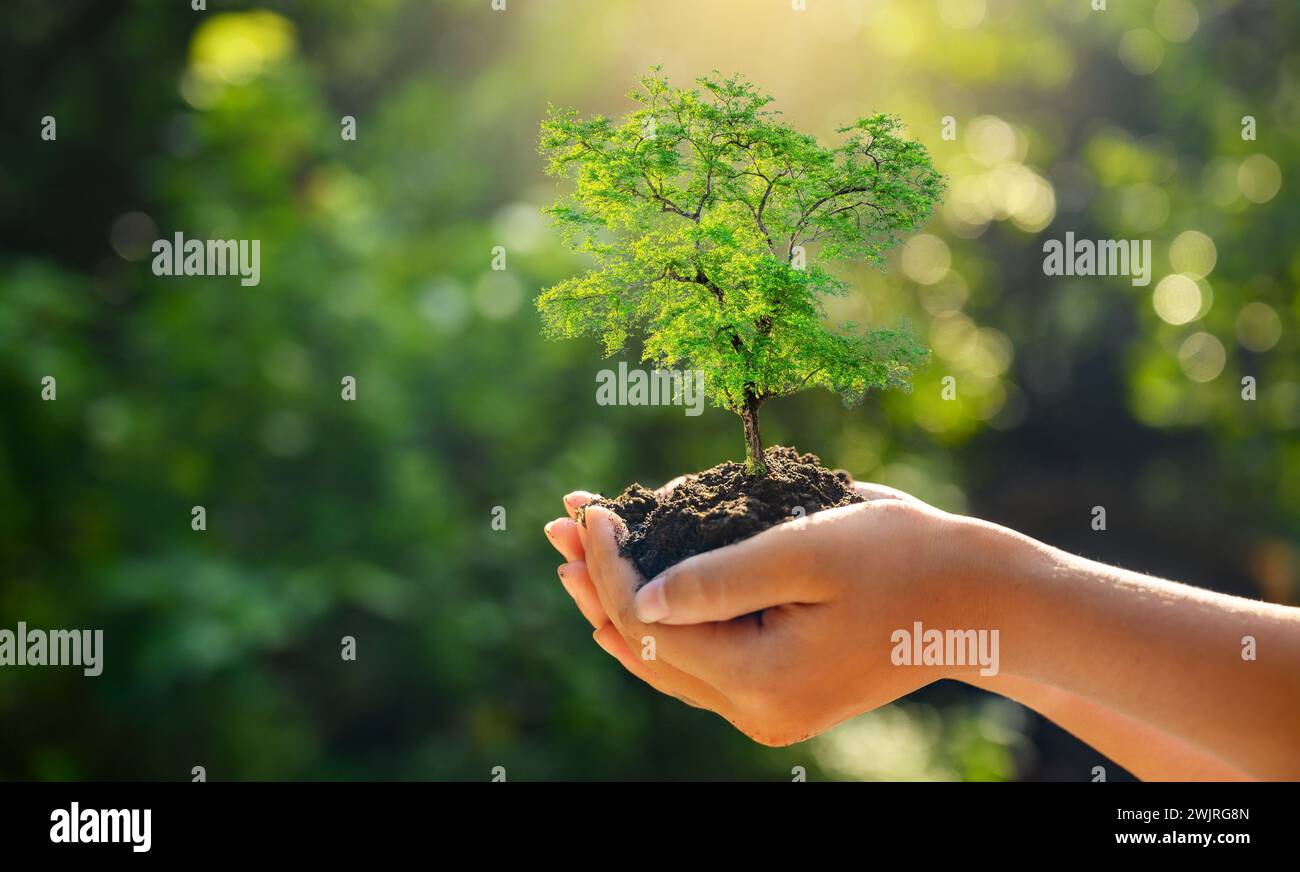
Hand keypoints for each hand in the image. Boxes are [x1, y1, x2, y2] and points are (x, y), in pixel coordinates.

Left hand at [544, 481, 1000, 745]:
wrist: (974, 599)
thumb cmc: (901, 557)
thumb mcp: (807, 549)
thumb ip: (719, 576)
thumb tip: (638, 595)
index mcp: (762, 680)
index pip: (652, 623)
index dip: (611, 565)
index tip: (591, 509)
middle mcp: (756, 710)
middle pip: (648, 648)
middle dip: (598, 583)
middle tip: (556, 527)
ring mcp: (766, 709)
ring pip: (668, 660)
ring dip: (620, 603)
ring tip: (577, 556)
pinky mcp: (777, 693)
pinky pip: (699, 661)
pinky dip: (662, 621)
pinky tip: (632, 593)